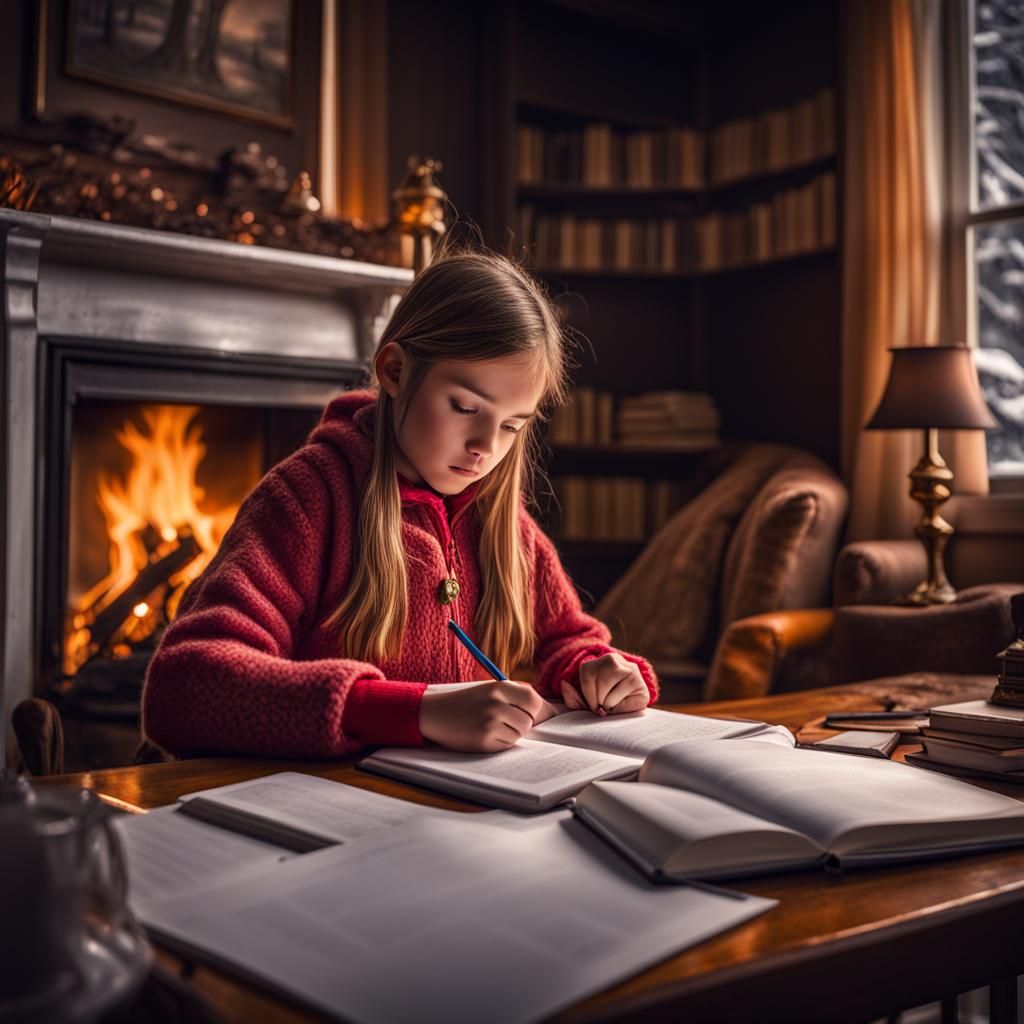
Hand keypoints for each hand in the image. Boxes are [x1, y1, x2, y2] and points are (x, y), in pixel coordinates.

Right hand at [419, 680, 555, 752]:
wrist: (433, 713)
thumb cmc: (465, 702)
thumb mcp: (489, 690)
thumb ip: (516, 696)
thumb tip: (549, 712)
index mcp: (498, 687)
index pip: (534, 700)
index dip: (540, 711)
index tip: (542, 717)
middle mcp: (495, 703)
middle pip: (529, 720)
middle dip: (524, 724)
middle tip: (508, 721)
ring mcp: (489, 722)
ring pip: (519, 734)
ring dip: (512, 734)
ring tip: (493, 727)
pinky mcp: (483, 740)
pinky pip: (506, 745)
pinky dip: (500, 743)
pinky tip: (485, 735)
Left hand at [560, 653, 649, 715]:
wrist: (623, 707)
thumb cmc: (599, 703)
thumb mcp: (581, 701)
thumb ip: (571, 696)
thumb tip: (564, 684)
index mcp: (597, 661)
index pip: (587, 674)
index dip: (587, 695)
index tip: (592, 703)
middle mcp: (615, 660)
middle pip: (600, 681)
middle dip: (598, 700)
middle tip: (603, 705)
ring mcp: (631, 670)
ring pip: (611, 692)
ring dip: (607, 704)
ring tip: (611, 704)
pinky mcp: (641, 686)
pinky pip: (623, 700)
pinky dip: (618, 708)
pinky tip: (621, 704)